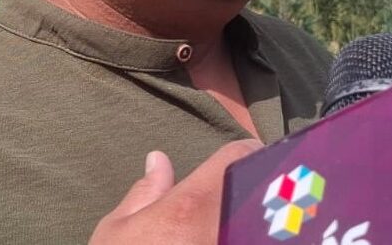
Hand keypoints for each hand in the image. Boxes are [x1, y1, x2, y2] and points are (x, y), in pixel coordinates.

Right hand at [89, 140, 261, 244]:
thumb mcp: (116, 233)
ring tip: (254, 227)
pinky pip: (268, 244)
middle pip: (268, 193)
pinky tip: (258, 241)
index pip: (239, 159)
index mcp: (190, 206)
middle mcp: (223, 229)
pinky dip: (264, 240)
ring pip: (275, 229)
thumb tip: (158, 160)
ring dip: (269, 225)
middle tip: (256, 194)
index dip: (244, 156)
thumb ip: (143, 194)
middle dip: (264, 190)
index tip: (245, 162)